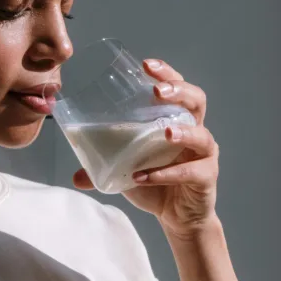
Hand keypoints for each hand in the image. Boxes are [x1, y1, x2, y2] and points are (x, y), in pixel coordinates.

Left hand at [73, 59, 218, 239]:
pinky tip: (146, 177)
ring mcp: (203, 154)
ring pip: (201, 135)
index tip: (146, 65)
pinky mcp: (205, 177)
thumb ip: (101, 168)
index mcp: (175, 119)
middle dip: (178, 91)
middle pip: (196, 100)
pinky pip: (190, 172)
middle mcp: (194, 131)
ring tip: (165, 132)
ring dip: (183, 132)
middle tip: (158, 92)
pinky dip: (167, 174)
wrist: (176, 216)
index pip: (177, 87)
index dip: (166, 74)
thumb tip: (74, 176)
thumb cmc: (155, 181)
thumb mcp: (126, 169)